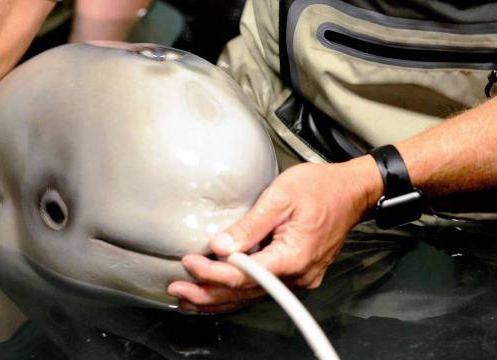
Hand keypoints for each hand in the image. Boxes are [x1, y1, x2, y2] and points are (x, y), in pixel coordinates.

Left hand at [168, 156, 382, 312]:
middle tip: (177, 289)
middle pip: (245, 292)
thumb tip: (221, 245)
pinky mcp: (296, 274)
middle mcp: (298, 275)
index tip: (189, 263)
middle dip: (207, 293)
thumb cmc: (321, 188)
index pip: (244, 274)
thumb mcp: (281, 197)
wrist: (352, 192)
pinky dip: (236, 293)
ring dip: (218, 298)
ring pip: (251, 296)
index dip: (212, 273)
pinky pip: (261, 290)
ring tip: (187, 298)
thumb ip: (250, 225)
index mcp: (293, 256)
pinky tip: (216, 294)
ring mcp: (299, 278)